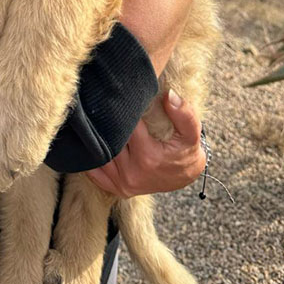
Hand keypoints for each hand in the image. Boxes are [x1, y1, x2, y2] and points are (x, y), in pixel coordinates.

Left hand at [86, 90, 204, 197]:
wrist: (186, 174)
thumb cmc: (186, 149)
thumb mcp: (191, 132)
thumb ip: (184, 113)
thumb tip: (169, 95)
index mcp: (148, 157)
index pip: (124, 126)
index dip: (122, 109)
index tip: (120, 97)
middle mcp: (131, 173)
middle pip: (109, 140)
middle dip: (107, 122)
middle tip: (103, 103)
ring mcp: (122, 183)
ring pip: (100, 154)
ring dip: (98, 137)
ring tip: (97, 119)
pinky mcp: (117, 188)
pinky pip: (95, 172)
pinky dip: (92, 157)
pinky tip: (93, 140)